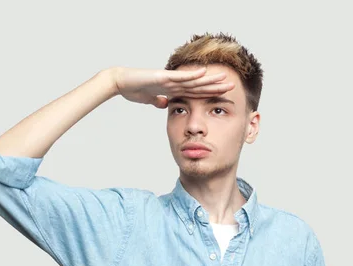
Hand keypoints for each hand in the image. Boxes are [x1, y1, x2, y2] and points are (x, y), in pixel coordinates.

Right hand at [109, 66, 234, 108]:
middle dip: (216, 86)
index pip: (195, 93)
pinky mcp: (162, 77)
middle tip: (232, 86)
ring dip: (209, 79)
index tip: (222, 96)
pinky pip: (180, 77)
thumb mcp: (149, 99)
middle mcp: (174, 83)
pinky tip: (204, 73)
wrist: (120, 82)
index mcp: (172, 89)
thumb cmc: (132, 89)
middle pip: (199, 85)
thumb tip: (165, 104)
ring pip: (194, 80)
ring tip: (225, 78)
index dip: (209, 94)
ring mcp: (169, 79)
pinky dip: (192, 75)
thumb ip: (158, 100)